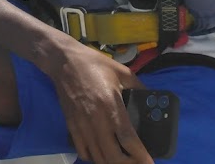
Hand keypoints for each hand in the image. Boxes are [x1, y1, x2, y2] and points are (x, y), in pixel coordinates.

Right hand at [49, 42, 150, 162]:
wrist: (63, 61)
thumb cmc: (93, 64)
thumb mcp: (121, 71)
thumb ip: (138, 86)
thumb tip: (151, 97)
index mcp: (111, 106)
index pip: (128, 139)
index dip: (141, 156)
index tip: (150, 162)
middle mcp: (96, 120)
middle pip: (113, 156)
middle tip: (138, 162)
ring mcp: (82, 125)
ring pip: (98, 157)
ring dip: (112, 163)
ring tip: (122, 160)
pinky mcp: (71, 125)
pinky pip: (82, 150)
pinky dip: (94, 158)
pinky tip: (102, 154)